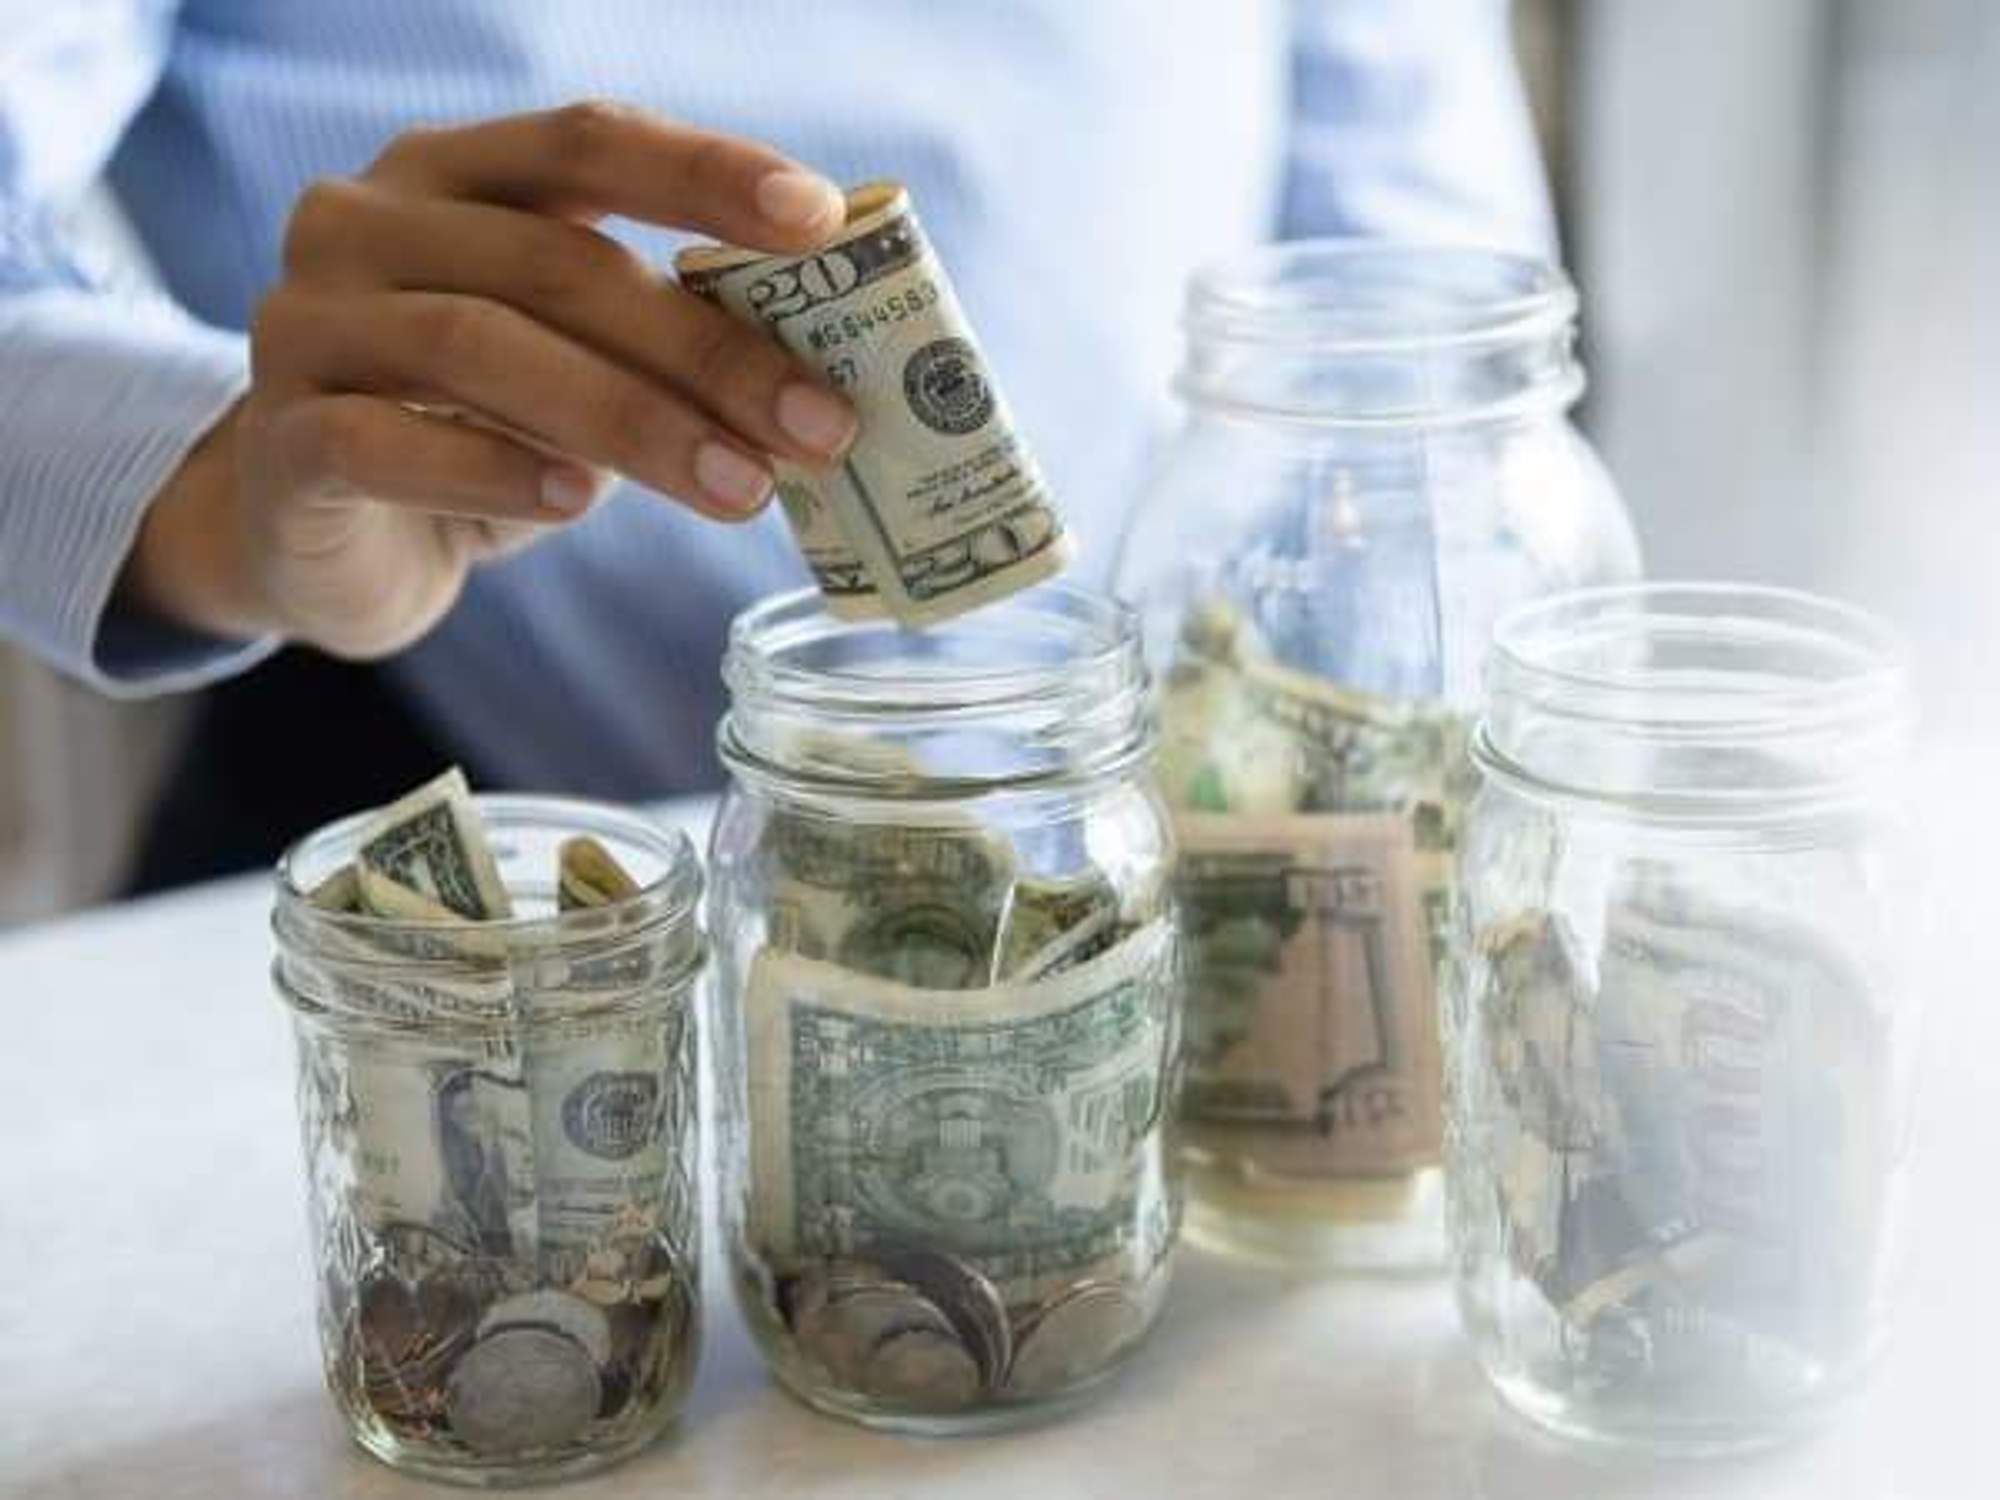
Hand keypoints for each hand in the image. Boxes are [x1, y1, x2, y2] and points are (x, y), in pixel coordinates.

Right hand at [125, 101, 857, 658]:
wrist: (320, 538)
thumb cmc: (474, 433)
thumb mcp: (573, 369)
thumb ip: (657, 345)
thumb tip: (814, 383)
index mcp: (452, 177)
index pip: (586, 141)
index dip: (706, 172)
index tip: (822, 218)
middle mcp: (364, 224)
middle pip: (555, 263)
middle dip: (705, 348)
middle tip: (818, 426)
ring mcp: (308, 326)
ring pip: (479, 348)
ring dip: (631, 422)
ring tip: (740, 489)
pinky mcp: (282, 441)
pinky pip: (386, 444)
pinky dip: (491, 470)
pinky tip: (575, 503)